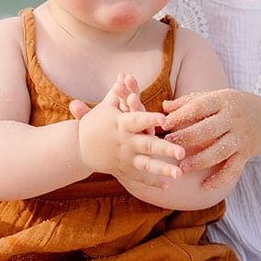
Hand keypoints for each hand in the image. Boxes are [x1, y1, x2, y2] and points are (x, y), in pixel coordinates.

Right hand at [76, 74, 184, 188]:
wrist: (79, 148)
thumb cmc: (97, 123)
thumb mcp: (106, 108)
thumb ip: (120, 93)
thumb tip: (125, 74)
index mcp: (121, 124)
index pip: (137, 120)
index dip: (150, 118)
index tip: (164, 119)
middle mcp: (124, 142)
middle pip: (147, 145)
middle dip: (164, 149)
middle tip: (181, 153)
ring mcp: (125, 158)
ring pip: (146, 165)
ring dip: (162, 170)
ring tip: (178, 175)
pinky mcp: (124, 170)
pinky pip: (139, 178)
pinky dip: (152, 183)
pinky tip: (168, 186)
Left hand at [161, 88, 260, 192]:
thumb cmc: (235, 106)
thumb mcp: (216, 98)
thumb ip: (190, 102)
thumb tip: (164, 106)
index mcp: (224, 101)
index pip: (200, 107)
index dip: (181, 115)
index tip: (163, 123)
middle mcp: (234, 119)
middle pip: (208, 130)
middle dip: (187, 138)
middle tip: (168, 145)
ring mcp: (241, 138)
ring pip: (219, 151)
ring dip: (200, 161)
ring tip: (182, 167)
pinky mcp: (246, 154)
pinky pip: (233, 169)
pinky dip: (220, 179)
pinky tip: (205, 186)